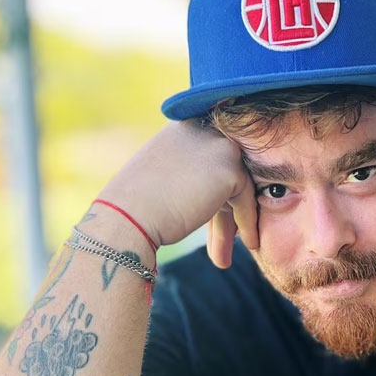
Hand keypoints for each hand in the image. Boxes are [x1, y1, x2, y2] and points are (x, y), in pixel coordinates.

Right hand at [99, 121, 258, 265]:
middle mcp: (202, 128)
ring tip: (232, 250)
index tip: (220, 220)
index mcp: (182, 125)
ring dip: (237, 220)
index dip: (217, 192)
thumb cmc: (137, 206)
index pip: (211, 158)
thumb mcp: (165, 176)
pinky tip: (248, 242)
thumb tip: (219, 194)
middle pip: (227, 172)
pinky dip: (247, 222)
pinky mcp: (230, 168)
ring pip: (238, 186)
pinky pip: (246, 199)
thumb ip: (193, 174)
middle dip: (226, 209)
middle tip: (230, 238)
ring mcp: (218, 145)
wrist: (127, 217)